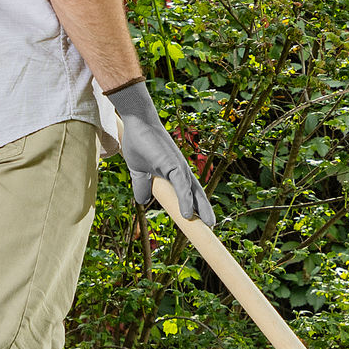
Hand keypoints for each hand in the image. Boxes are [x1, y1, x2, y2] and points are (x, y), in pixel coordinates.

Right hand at [105, 80, 215, 227]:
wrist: (136, 123)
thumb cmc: (140, 142)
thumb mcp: (139, 171)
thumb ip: (142, 185)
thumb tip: (142, 201)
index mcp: (175, 173)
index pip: (188, 193)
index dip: (194, 206)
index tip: (199, 221)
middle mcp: (181, 171)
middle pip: (196, 194)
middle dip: (204, 210)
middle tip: (211, 226)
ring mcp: (179, 167)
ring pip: (192, 192)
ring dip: (200, 209)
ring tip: (208, 224)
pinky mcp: (173, 164)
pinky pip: (181, 185)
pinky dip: (185, 200)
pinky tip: (186, 213)